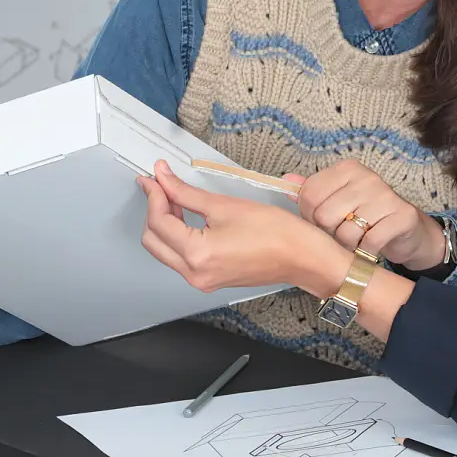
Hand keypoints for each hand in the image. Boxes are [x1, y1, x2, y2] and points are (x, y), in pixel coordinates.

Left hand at [139, 161, 346, 296]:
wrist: (303, 257)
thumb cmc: (275, 232)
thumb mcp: (225, 205)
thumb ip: (186, 192)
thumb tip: (163, 178)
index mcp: (197, 254)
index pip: (159, 221)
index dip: (154, 194)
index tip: (154, 176)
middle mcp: (193, 273)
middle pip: (153, 240)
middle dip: (155, 210)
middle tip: (162, 185)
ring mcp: (200, 280)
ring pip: (164, 250)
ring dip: (165, 224)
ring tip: (176, 199)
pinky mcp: (209, 280)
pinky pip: (180, 258)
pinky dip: (178, 237)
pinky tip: (188, 219)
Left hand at [293, 160, 447, 270]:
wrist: (410, 231)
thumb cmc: (369, 215)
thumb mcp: (340, 199)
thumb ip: (314, 192)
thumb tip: (286, 180)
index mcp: (347, 169)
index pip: (309, 195)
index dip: (310, 217)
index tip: (323, 224)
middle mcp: (367, 177)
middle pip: (324, 216)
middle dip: (330, 234)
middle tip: (343, 234)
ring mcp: (386, 195)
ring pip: (346, 233)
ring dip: (349, 246)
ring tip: (358, 241)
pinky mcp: (402, 216)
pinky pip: (369, 243)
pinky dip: (367, 252)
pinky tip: (372, 247)